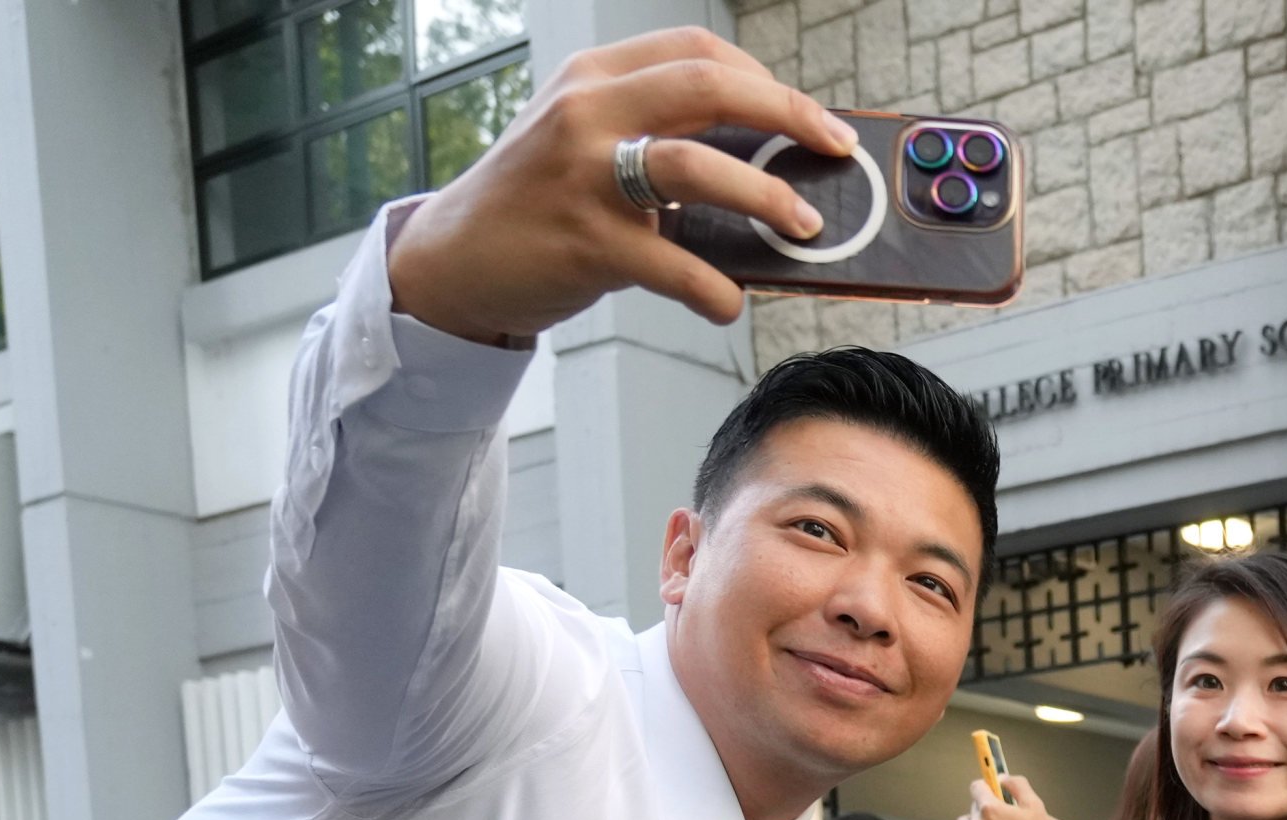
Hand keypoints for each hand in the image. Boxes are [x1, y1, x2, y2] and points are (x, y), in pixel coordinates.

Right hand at [384, 32, 848, 339]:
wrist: (453, 257)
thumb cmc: (539, 203)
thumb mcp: (587, 142)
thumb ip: (659, 137)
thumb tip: (766, 169)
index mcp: (595, 77)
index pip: (696, 50)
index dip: (766, 80)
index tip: (809, 117)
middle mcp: (588, 111)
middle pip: (708, 85)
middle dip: (788, 113)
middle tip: (833, 150)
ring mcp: (583, 174)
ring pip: (698, 165)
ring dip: (766, 198)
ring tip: (803, 228)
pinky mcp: (586, 241)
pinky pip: (675, 265)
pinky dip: (717, 289)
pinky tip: (729, 302)